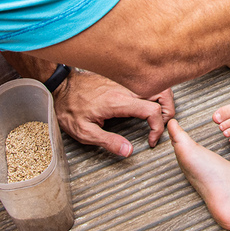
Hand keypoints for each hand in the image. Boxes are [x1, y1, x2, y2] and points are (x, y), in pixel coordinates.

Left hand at [53, 69, 174, 156]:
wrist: (61, 87)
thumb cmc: (70, 108)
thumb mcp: (85, 132)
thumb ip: (108, 142)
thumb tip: (128, 150)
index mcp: (118, 102)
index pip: (152, 110)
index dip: (157, 128)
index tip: (151, 140)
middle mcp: (125, 89)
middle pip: (162, 93)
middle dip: (168, 110)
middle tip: (162, 125)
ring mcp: (125, 82)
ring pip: (156, 85)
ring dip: (163, 101)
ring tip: (158, 116)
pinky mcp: (122, 80)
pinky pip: (145, 84)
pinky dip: (153, 95)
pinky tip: (147, 105)